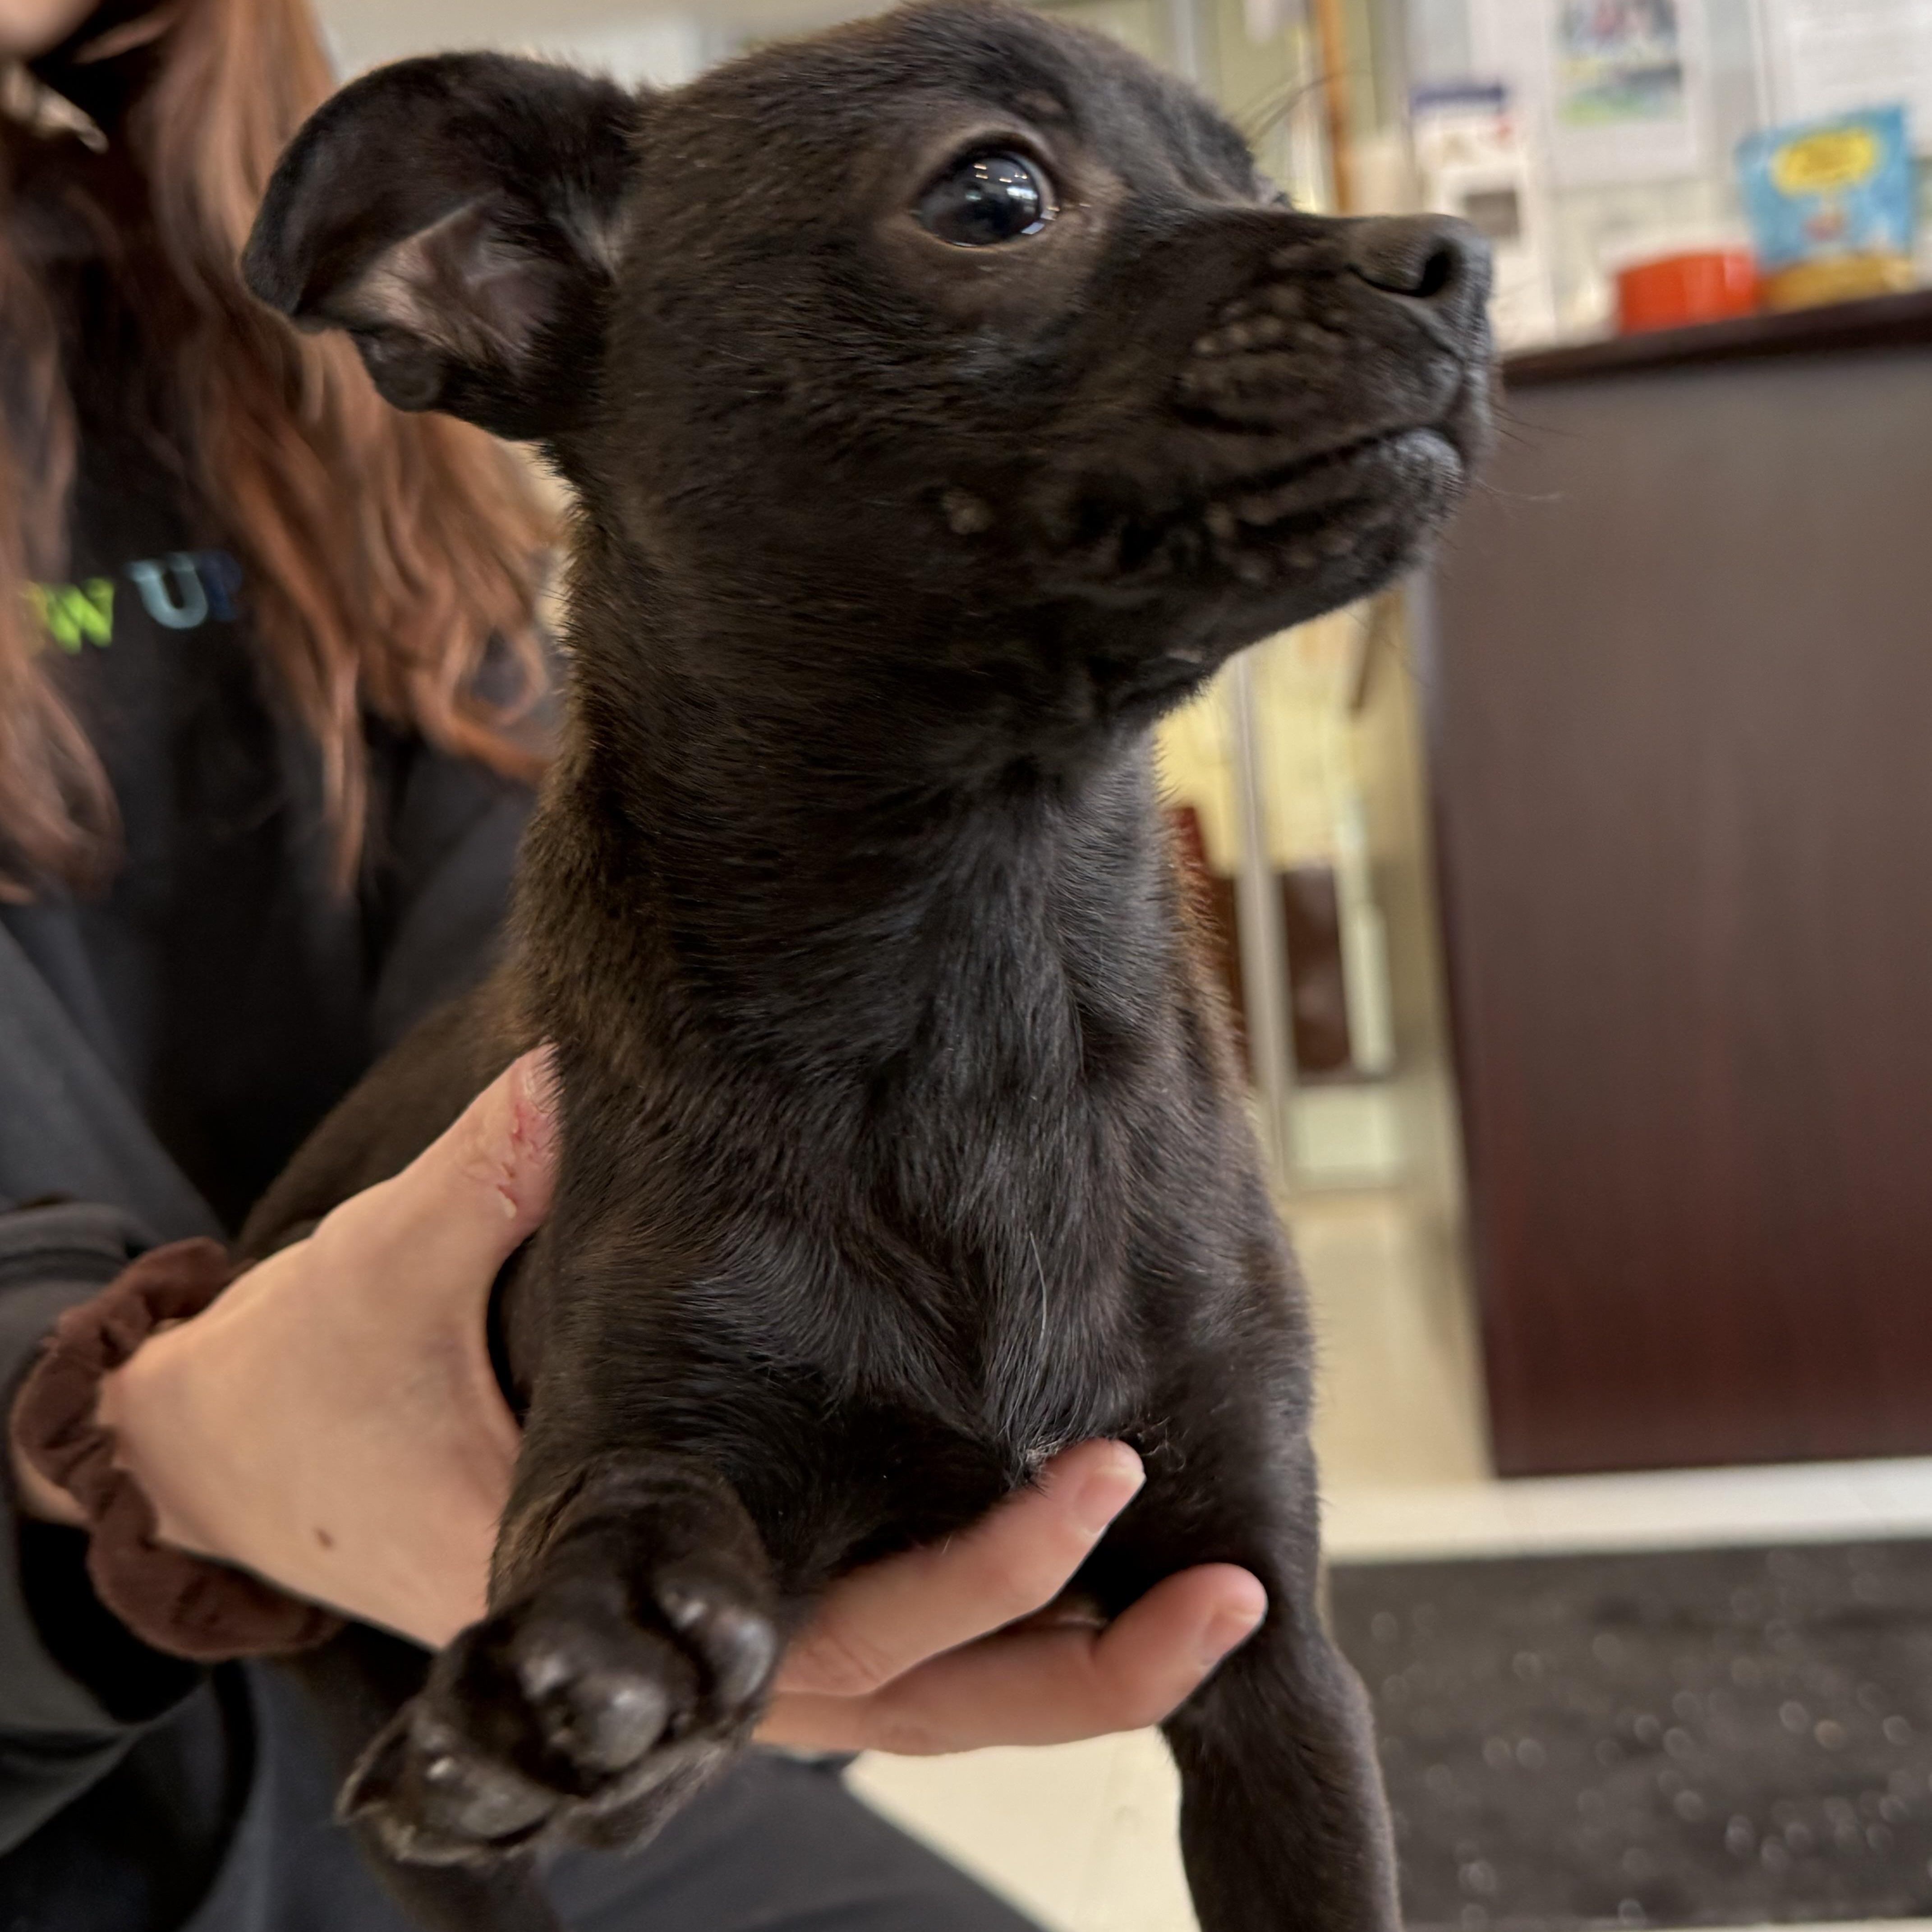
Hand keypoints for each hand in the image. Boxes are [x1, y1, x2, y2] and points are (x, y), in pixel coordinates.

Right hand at [11, 1051, 1265, 1745]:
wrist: (250, 1461)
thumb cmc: (320, 1382)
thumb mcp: (389, 1279)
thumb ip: (483, 1186)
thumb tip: (567, 1081)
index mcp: (624, 1598)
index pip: (831, 1625)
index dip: (978, 1577)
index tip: (1101, 1482)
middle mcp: (696, 1646)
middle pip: (926, 1700)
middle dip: (1082, 1662)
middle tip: (1229, 1592)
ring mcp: (726, 1638)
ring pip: (928, 1693)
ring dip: (1068, 1654)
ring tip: (1210, 1583)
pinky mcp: (742, 1589)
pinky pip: (893, 1632)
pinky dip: (1000, 1609)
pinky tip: (1097, 1541)